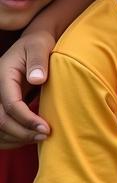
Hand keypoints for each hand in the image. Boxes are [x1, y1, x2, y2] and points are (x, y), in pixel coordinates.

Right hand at [0, 29, 55, 146]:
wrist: (32, 44)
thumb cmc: (38, 44)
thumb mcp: (40, 46)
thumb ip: (38, 61)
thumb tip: (37, 79)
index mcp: (3, 75)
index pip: (10, 104)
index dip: (26, 119)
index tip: (45, 128)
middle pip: (0, 120)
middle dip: (22, 132)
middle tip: (45, 136)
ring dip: (17, 137)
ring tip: (40, 138)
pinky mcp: (1, 104)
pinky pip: (0, 127)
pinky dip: (12, 137)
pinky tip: (28, 138)